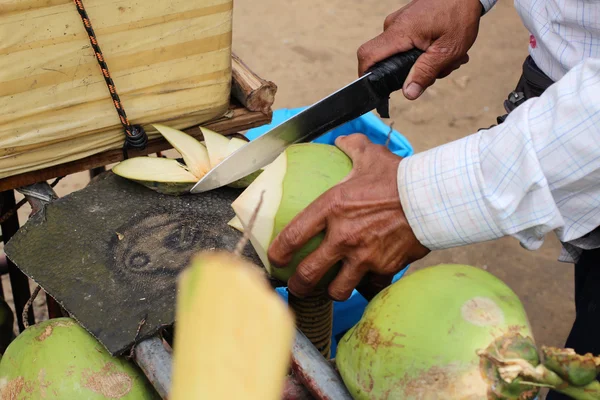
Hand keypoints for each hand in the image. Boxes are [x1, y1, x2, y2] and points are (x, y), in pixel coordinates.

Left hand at [267, 134, 429, 300]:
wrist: (432, 198)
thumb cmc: (399, 177)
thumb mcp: (370, 155)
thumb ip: (351, 146)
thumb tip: (340, 141)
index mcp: (332, 208)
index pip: (293, 235)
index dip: (277, 252)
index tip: (274, 259)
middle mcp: (343, 237)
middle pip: (308, 274)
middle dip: (298, 285)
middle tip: (296, 287)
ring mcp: (364, 257)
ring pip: (337, 290)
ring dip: (331, 291)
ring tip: (330, 289)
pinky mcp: (385, 269)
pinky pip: (370, 286)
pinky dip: (367, 285)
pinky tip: (365, 281)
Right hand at [357, 0, 482, 99]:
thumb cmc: (459, 14)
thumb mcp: (447, 50)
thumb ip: (426, 73)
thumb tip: (408, 93)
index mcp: (400, 32)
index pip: (367, 55)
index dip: (366, 75)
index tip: (378, 89)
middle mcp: (394, 26)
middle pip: (387, 61)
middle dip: (410, 73)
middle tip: (437, 71)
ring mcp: (399, 23)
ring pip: (401, 54)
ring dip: (424, 62)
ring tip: (446, 58)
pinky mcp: (406, 22)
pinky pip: (408, 44)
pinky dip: (425, 52)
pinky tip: (442, 49)